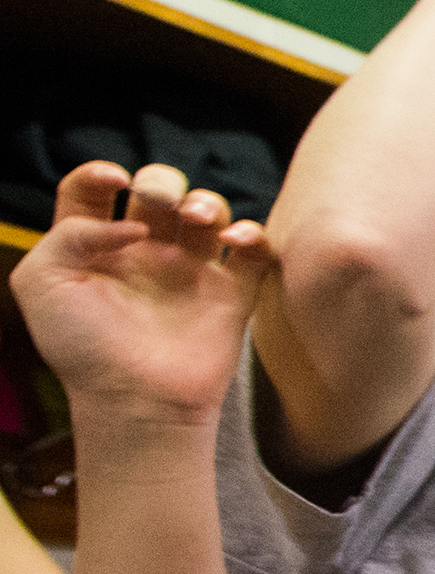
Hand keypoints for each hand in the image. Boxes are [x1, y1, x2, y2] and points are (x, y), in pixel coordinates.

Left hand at [13, 162, 271, 431]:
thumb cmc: (82, 348)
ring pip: (207, 211)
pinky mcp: (230, 294)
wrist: (136, 399)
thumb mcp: (40, 282)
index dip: (100, 174)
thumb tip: (130, 226)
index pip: (93, 192)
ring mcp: (189, 273)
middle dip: (162, 181)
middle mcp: (143, 255)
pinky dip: (252, 234)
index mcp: (93, 249)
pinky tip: (234, 242)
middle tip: (159, 202)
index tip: (113, 181)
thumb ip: (70, 234)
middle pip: (158, 192)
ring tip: (198, 220)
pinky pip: (254, 251)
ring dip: (206, 202)